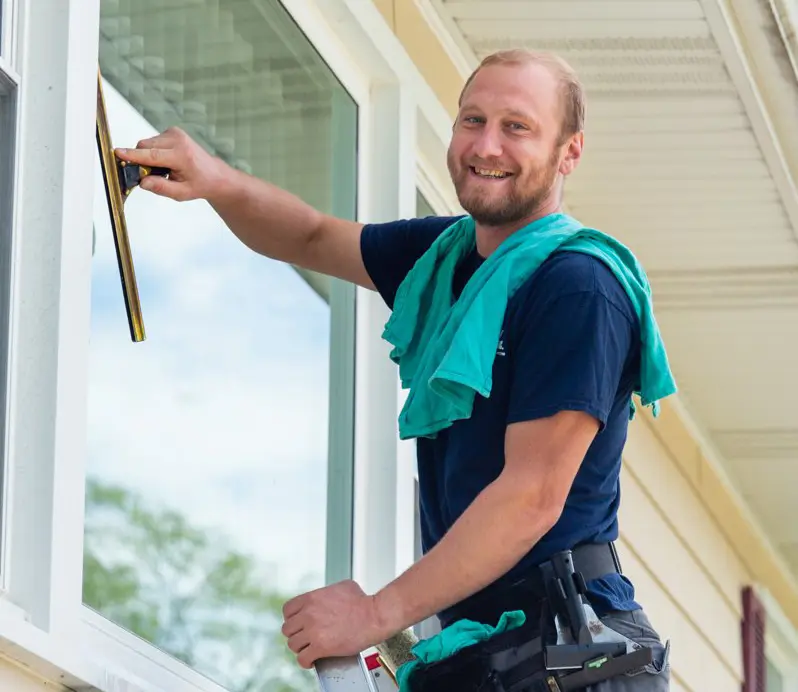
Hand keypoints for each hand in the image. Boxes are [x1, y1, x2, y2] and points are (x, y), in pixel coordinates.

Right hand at [115, 127, 229, 202]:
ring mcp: (175, 133)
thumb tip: (143, 183)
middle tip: (151, 175)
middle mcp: (178, 140)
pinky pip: (152, 141)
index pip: (152, 155)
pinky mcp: (172, 131)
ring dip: (148, 156)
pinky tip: (166, 161)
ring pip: (147, 144)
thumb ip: (161, 188)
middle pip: (145, 147)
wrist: (215, 174)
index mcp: (182, 155)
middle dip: (141, 160)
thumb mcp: (181, 193)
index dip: (133, 156)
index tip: (117, 153)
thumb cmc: (200, 184)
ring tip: (164, 169)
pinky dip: (154, 152)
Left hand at [281, 580, 393, 668]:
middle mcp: (308, 614)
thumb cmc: (363, 602)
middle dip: (296, 634)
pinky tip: (312, 661)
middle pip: (288, 629)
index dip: (291, 618)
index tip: (297, 624)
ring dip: (301, 648)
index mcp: (311, 598)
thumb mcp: (342, 586)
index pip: (287, 610)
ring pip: (293, 645)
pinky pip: (303, 658)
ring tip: (309, 649)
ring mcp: (313, 631)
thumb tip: (326, 597)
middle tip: (305, 638)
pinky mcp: (321, 647)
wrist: (374, 616)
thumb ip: (327, 592)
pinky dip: (306, 662)